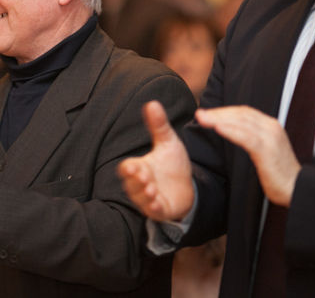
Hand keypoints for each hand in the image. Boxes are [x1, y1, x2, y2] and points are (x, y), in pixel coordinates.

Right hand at [118, 101, 194, 221]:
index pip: (127, 168)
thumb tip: (152, 103)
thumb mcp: (168, 142)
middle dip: (136, 181)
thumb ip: (159, 125)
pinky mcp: (159, 209)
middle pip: (130, 184)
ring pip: (139, 198)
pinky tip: (157, 202)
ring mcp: (148, 198)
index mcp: (139, 167)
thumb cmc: (172, 164)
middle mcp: (140, 184)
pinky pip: (152, 211)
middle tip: (145, 176)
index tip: (132, 167)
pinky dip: (153, 207)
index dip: (128, 169)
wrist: (188, 186)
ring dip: (143, 194)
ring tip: (152, 189)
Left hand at [196, 106, 298, 206]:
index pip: (243, 112)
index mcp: (270, 125)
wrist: (297, 189)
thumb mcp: (263, 149)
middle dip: (218, 113)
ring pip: (241, 122)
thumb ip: (250, 137)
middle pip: (240, 114)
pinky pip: (246, 137)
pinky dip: (231, 131)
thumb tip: (229, 130)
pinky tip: (218, 128)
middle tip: (199, 114)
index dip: (223, 111)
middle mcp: (271, 127)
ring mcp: (270, 137)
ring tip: (202, 119)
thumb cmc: (277, 172)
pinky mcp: (268, 150)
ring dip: (219, 119)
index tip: (206, 113)